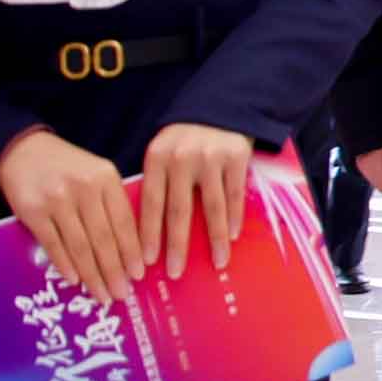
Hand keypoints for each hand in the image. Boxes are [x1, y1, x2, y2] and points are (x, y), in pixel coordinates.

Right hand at [0, 128, 139, 303]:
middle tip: (122, 294)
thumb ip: (112, 203)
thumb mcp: (97, 174)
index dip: (131, 251)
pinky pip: (53, 244)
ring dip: (92, 274)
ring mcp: (56, 199)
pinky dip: (65, 264)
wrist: (23, 150)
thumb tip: (131, 249)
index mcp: (106, 178)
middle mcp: (83, 188)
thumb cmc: (68, 167)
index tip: (139, 274)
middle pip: (103, 238)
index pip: (124, 221)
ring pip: (79, 245)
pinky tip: (75, 280)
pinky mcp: (32, 211)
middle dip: (114, 270)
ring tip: (102, 295)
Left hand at [138, 123, 255, 278]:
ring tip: (216, 263)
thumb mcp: (162, 153)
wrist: (219, 107)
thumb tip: (145, 231)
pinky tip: (231, 237)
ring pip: (211, 207)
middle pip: (179, 210)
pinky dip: (233, 218)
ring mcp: (211, 158)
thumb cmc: (185, 139)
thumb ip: (157, 182)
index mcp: (157, 159)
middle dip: (176, 245)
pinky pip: (234, 195)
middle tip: (175, 273)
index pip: (150, 203)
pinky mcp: (236, 157)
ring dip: (214, 239)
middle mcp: (182, 158)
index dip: (148, 235)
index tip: (145, 262)